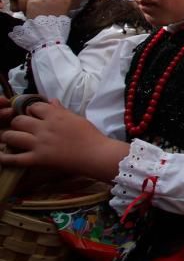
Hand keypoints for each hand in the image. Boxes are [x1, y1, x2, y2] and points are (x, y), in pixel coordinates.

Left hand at [0, 100, 127, 181]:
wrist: (96, 154)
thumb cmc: (90, 135)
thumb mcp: (76, 118)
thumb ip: (60, 110)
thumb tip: (50, 101)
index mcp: (55, 115)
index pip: (33, 106)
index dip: (30, 110)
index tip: (33, 115)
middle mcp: (44, 127)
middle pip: (18, 120)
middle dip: (17, 123)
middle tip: (21, 129)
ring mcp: (39, 143)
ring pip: (11, 136)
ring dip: (9, 137)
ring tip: (11, 139)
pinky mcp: (38, 159)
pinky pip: (15, 159)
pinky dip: (5, 158)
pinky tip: (1, 156)